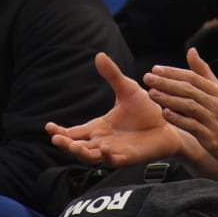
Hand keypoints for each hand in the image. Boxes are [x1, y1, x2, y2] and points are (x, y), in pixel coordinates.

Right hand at [46, 52, 183, 167]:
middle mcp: (102, 142)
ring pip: (92, 157)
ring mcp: (114, 151)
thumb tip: (99, 55)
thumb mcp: (127, 89)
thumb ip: (112, 75)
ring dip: (83, 153)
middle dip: (66, 145)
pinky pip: (115, 161)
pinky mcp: (128, 158)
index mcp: (99, 127)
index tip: (48, 126)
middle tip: (57, 139)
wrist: (169, 124)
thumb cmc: (146, 110)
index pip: (74, 132)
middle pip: (78, 147)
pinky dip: (108, 158)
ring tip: (75, 146)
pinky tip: (104, 151)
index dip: (60, 131)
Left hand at [145, 48, 217, 168]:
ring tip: (152, 94)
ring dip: (170, 99)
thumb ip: (204, 73)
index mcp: (217, 92)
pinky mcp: (212, 137)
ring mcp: (214, 120)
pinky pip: (193, 126)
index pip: (193, 77)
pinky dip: (179, 119)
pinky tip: (165, 114)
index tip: (156, 68)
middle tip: (148, 77)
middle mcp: (216, 103)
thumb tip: (191, 51)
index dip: (173, 72)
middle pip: (189, 89)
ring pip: (190, 105)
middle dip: (167, 82)